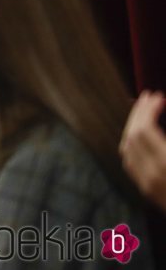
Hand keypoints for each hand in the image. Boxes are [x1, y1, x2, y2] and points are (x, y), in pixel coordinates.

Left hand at [120, 90, 165, 210]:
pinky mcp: (147, 191)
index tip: (159, 97)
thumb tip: (163, 105)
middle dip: (139, 113)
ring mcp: (147, 185)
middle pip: (132, 136)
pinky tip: (140, 133)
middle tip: (148, 97)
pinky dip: (131, 143)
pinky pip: (130, 162)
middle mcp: (153, 175)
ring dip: (133, 125)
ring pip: (126, 148)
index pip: (146, 130)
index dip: (149, 109)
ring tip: (144, 111)